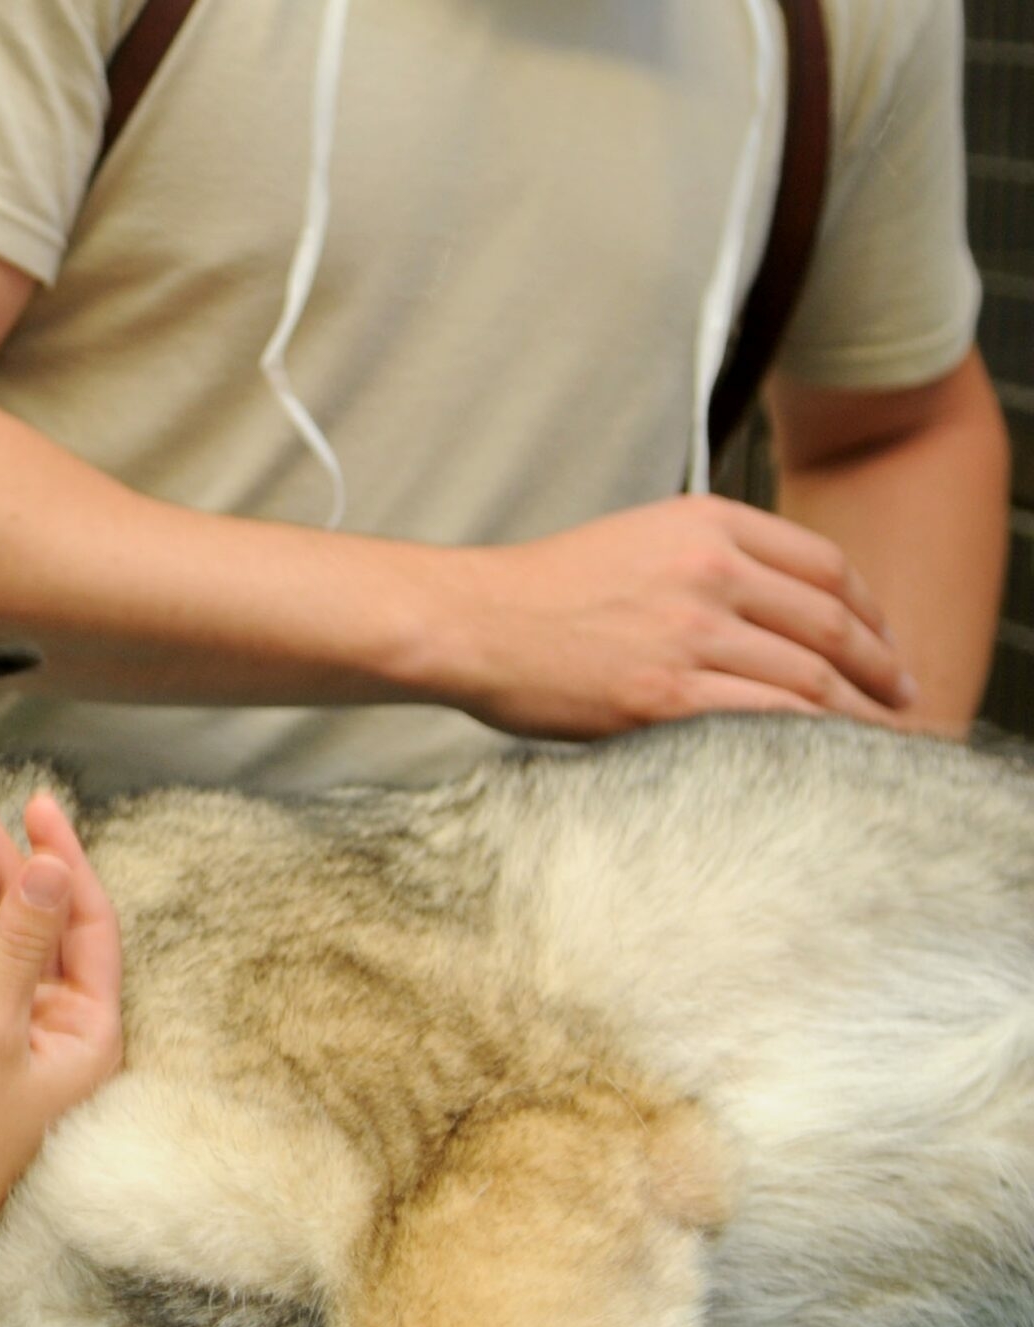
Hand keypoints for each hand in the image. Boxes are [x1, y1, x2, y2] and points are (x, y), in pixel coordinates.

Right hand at [0, 768, 122, 1298]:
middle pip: (45, 918)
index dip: (61, 855)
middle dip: (4, 853)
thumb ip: (16, 944)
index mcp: (91, 1034)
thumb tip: (50, 864)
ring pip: (16, 936)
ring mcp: (25, 1040)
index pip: (88, 919)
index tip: (29, 801)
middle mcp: (66, 1033)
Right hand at [425, 495, 917, 737]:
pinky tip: (827, 755)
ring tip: (879, 737)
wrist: (471, 623)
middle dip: (882, 667)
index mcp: (706, 524)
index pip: (825, 565)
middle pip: (832, 623)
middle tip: (903, 696)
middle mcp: (710, 570)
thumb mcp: (637, 539)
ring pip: (812, 677)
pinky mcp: (667, 696)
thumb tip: (776, 606)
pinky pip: (770, 719)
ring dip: (859, 713)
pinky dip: (813, 740)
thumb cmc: (543, 592)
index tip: (884, 642)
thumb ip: (709, 557)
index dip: (871, 610)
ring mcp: (691, 634)